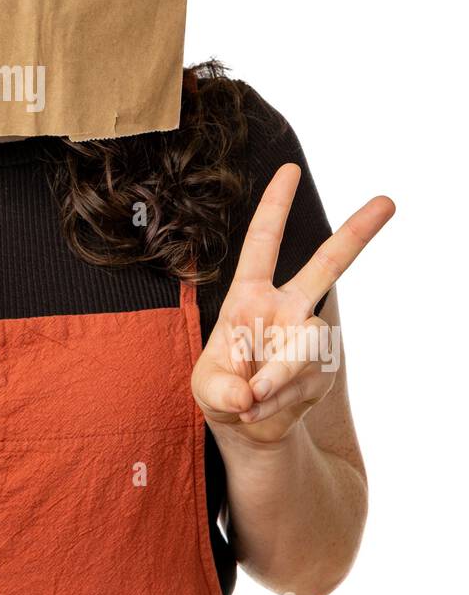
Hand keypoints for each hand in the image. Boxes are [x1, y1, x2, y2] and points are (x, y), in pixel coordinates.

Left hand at [191, 164, 393, 444]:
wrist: (249, 425)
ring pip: (306, 347)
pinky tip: (263, 409)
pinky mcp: (325, 368)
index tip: (289, 169)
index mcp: (250, 295)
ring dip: (276, 379)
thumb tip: (250, 392)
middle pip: (327, 265)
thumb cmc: (222, 388)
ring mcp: (310, 338)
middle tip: (387, 202)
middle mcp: (286, 308)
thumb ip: (222, 388)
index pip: (262, 243)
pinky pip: (303, 385)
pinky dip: (277, 404)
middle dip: (357, 233)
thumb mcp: (208, 387)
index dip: (275, 206)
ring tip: (251, 399)